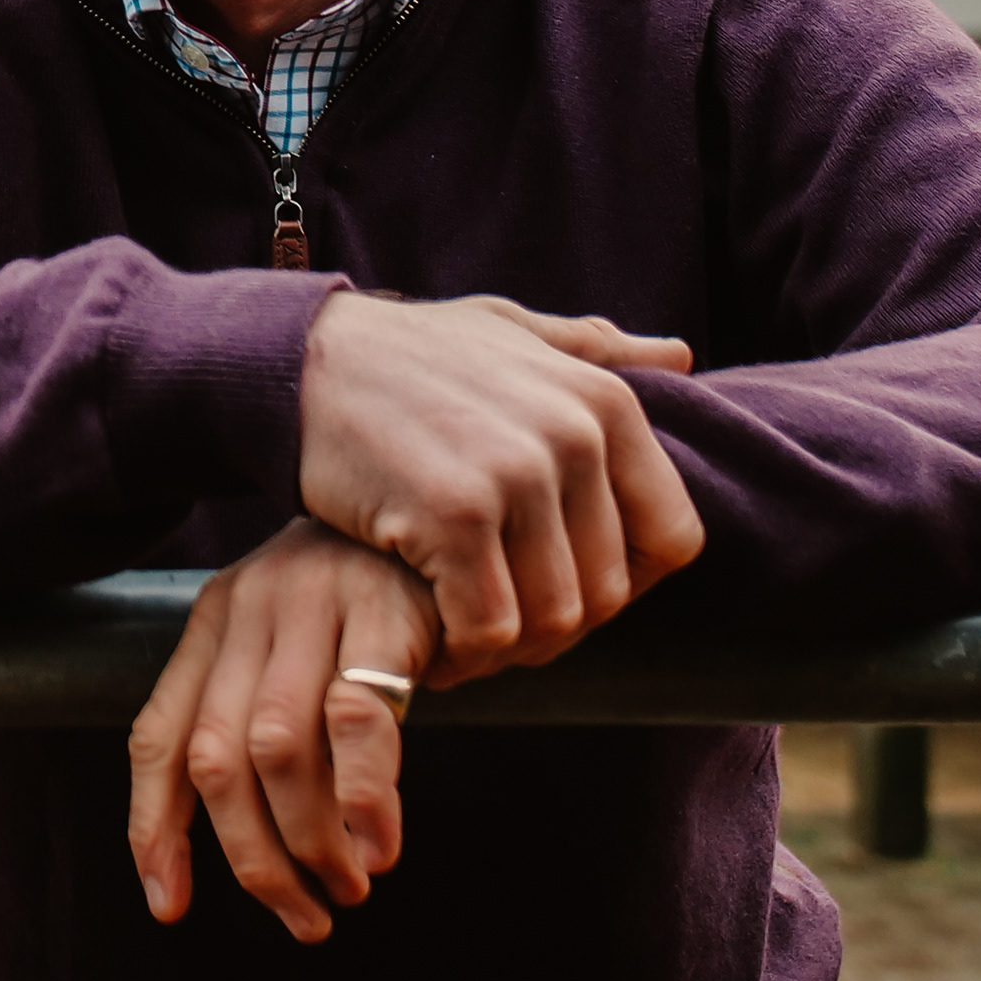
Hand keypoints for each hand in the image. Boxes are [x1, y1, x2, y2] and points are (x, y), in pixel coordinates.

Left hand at [128, 519, 437, 941]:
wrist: (456, 507)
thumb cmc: (375, 600)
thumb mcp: (299, 648)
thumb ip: (266, 724)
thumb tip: (260, 852)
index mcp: (213, 622)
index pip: (158, 738)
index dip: (154, 828)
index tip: (166, 905)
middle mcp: (249, 607)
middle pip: (216, 759)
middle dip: (253, 858)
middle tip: (305, 917)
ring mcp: (312, 602)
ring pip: (276, 749)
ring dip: (310, 840)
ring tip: (349, 888)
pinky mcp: (384, 608)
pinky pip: (358, 717)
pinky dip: (364, 796)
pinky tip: (381, 845)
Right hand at [295, 290, 705, 685]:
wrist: (299, 359)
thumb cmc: (405, 352)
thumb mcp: (507, 329)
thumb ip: (592, 350)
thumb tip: (681, 356)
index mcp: (603, 401)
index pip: (672, 537)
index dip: (626, 583)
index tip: (564, 588)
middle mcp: (574, 436)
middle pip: (607, 592)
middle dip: (555, 626)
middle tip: (497, 623)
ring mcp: (515, 475)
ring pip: (553, 620)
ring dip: (507, 648)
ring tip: (464, 635)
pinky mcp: (453, 515)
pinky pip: (490, 626)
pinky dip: (463, 650)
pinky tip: (432, 637)